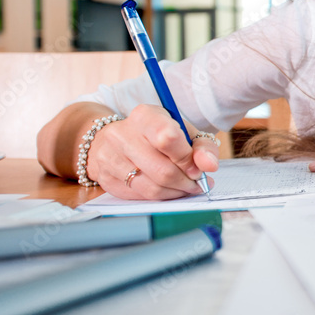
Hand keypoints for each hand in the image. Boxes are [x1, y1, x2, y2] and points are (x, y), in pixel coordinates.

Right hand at [85, 104, 219, 199]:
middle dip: (186, 181)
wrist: (112, 139)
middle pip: (162, 170)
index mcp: (144, 117)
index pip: (167, 138)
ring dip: (176, 192)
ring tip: (187, 187)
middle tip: (197, 182)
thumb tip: (209, 165)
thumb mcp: (181, 130)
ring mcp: (110, 158)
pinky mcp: (106, 179)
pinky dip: (162, 197)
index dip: (187, 159)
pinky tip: (169, 190)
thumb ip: (202, 145)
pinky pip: (141, 196)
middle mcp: (122, 135)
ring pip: (152, 188)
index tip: (198, 169)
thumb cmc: (154, 134)